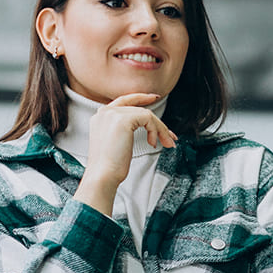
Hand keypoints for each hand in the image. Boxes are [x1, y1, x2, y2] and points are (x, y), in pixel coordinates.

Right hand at [74, 93, 177, 214]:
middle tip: (171, 138)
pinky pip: (148, 118)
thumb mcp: (116, 143)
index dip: (140, 97)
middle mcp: (105, 112)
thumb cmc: (110, 167)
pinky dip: (155, 131)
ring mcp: (112, 114)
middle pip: (139, 109)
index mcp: (101, 117)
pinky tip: (152, 144)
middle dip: (158, 124)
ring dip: (160, 130)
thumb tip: (149, 126)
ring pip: (146, 114)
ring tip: (167, 144)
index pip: (124, 100)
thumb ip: (125, 130)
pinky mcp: (122, 119)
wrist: (103, 175)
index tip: (154, 98)